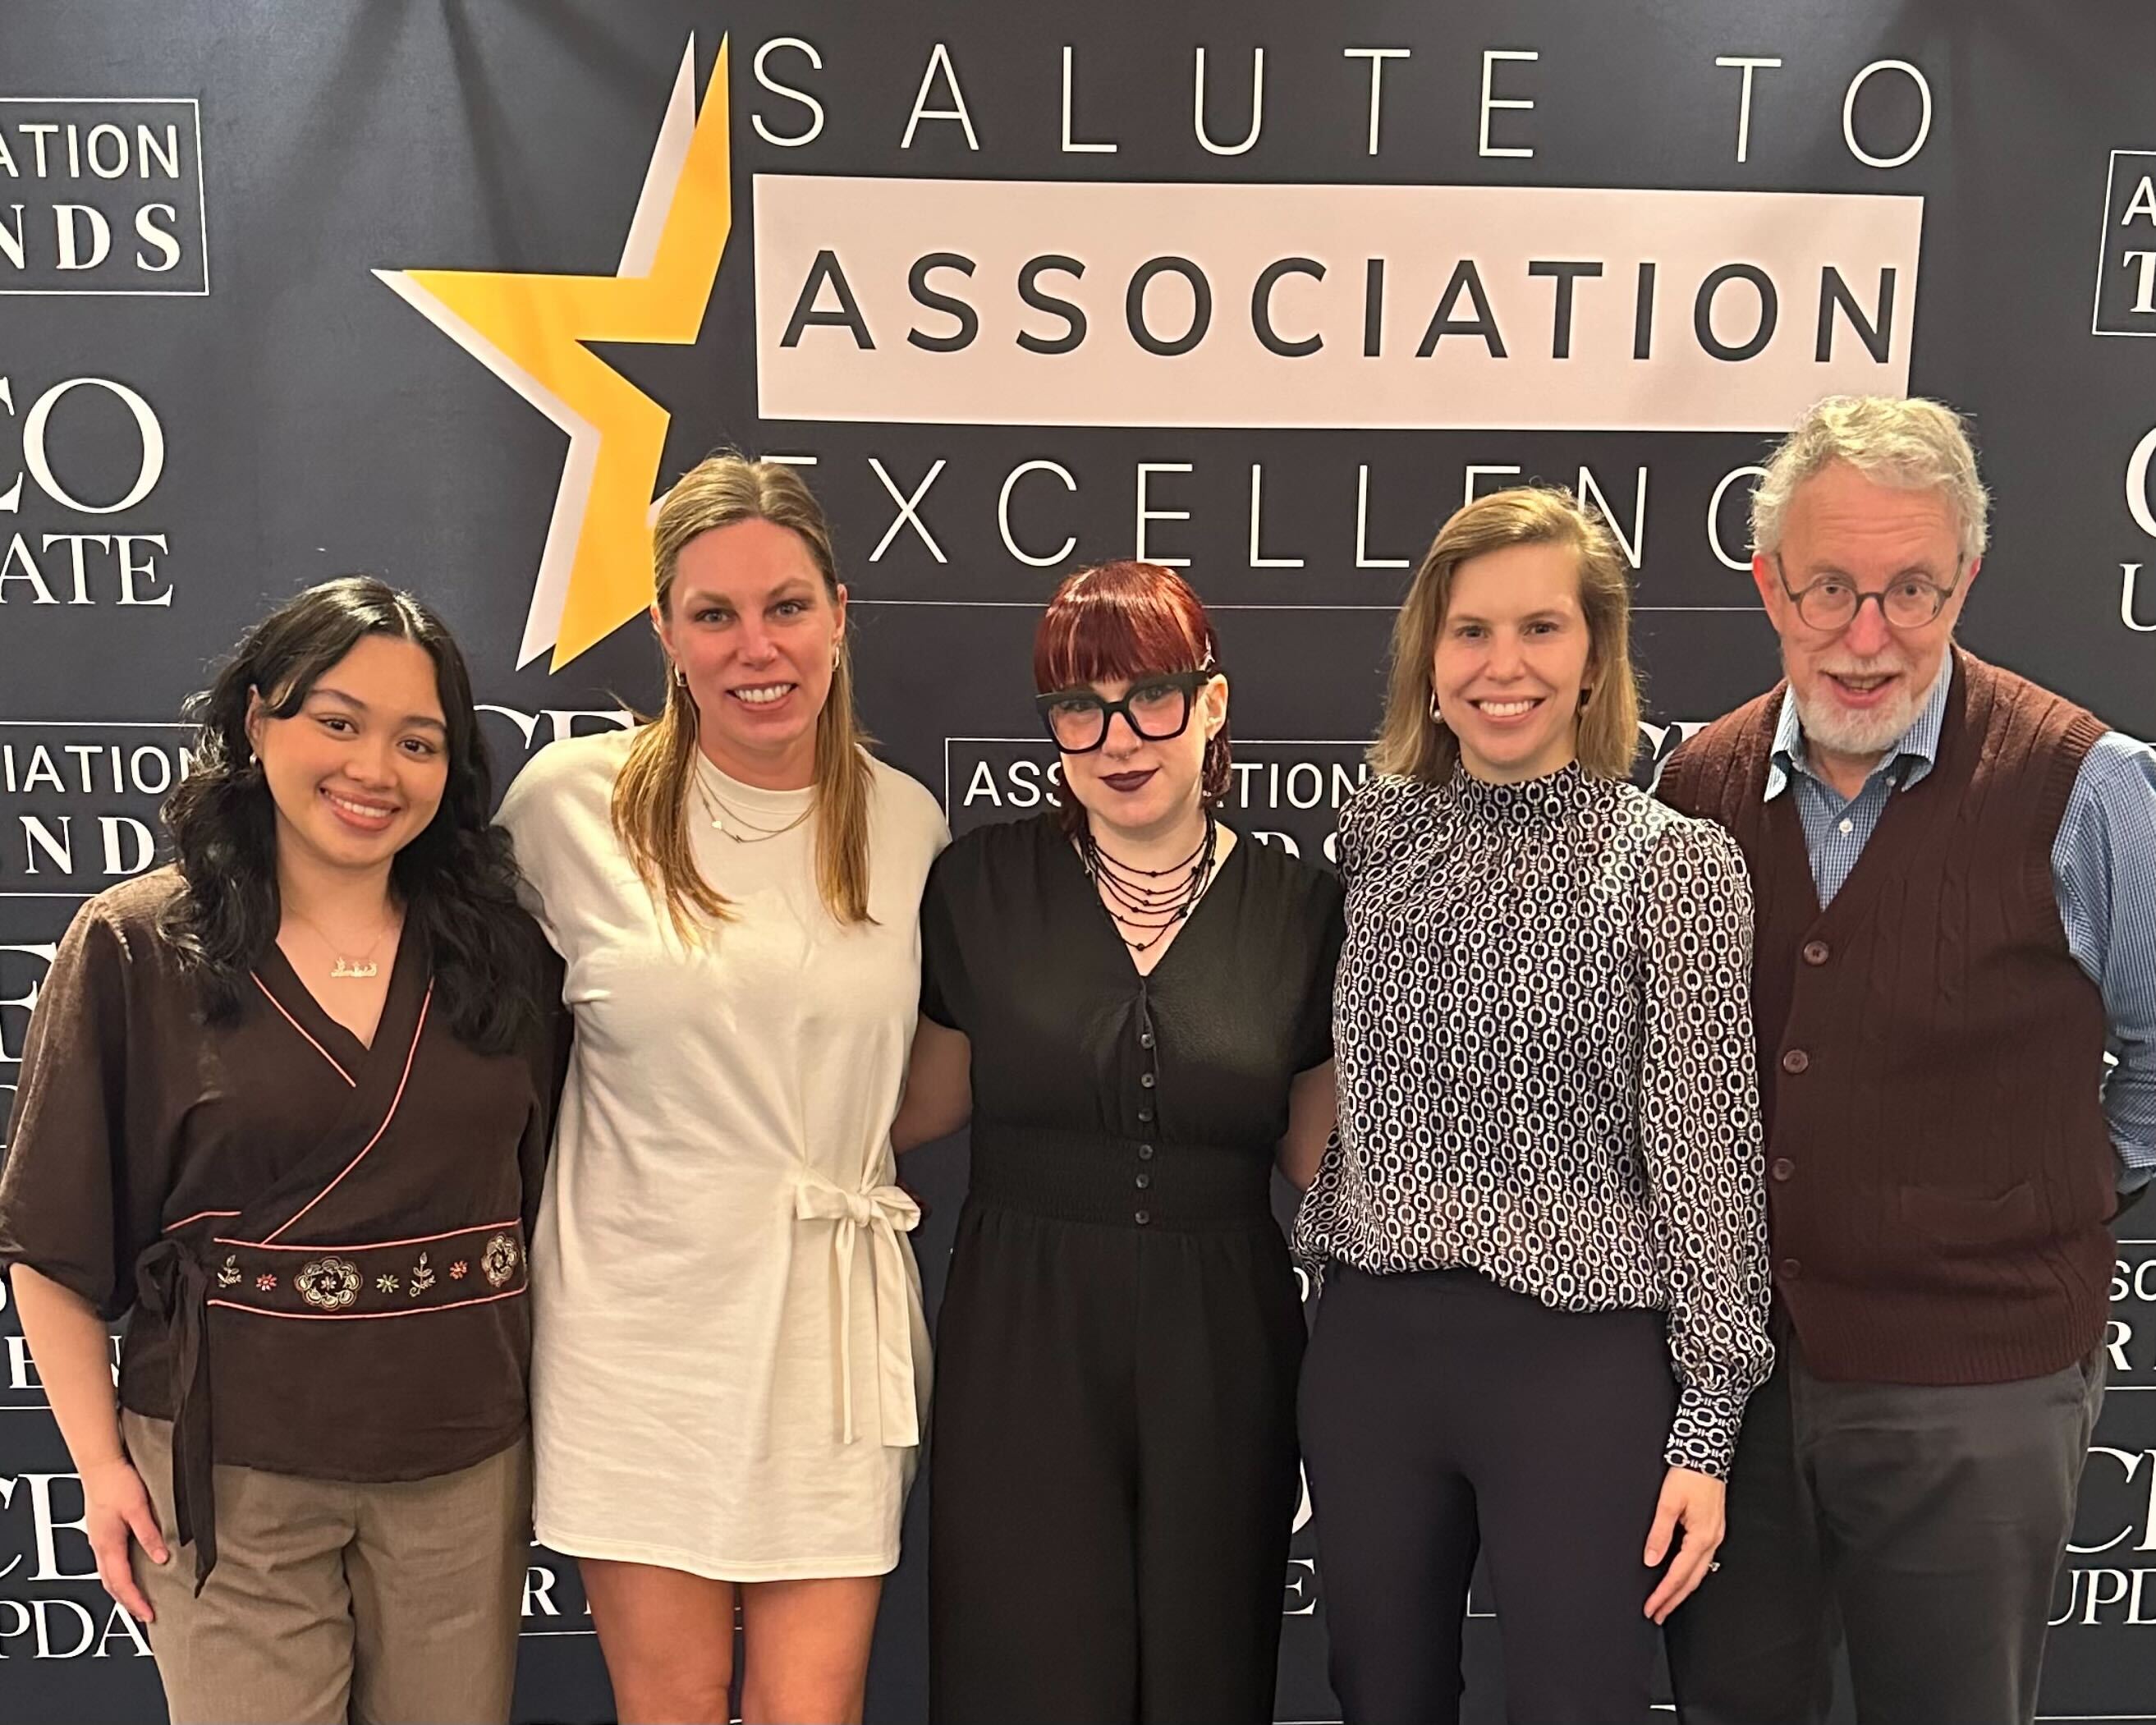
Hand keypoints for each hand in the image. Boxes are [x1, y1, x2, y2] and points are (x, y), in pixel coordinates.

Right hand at [80, 1456, 168, 1622]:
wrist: (100, 1464)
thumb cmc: (117, 1482)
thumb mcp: (138, 1508)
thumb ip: (149, 1534)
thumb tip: (161, 1557)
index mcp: (108, 1544)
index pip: (122, 1582)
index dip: (136, 1600)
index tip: (148, 1614)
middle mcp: (99, 1546)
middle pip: (111, 1584)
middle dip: (127, 1602)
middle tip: (144, 1615)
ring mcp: (98, 1540)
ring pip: (107, 1575)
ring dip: (121, 1591)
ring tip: (137, 1600)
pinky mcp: (101, 1532)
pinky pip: (108, 1562)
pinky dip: (117, 1575)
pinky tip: (128, 1573)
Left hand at [1642, 1464, 1724, 1623]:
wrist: (1708, 1453)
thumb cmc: (1689, 1474)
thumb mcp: (1668, 1503)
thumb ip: (1659, 1534)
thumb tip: (1651, 1560)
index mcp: (1701, 1537)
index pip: (1678, 1574)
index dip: (1663, 1594)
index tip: (1651, 1608)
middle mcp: (1712, 1540)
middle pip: (1691, 1580)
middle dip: (1673, 1599)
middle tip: (1657, 1614)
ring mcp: (1715, 1535)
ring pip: (1698, 1572)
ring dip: (1682, 1589)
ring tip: (1667, 1602)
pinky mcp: (1713, 1528)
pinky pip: (1702, 1560)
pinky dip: (1690, 1574)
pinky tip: (1683, 1577)